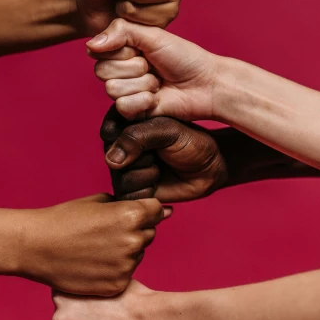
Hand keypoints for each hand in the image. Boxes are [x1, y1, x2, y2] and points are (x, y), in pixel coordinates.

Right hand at [19, 194, 168, 295]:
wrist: (36, 247)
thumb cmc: (65, 219)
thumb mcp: (99, 201)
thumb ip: (129, 205)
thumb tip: (161, 211)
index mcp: (131, 214)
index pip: (157, 210)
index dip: (144, 210)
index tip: (128, 213)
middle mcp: (133, 240)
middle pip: (149, 233)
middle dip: (135, 230)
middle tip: (105, 232)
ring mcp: (126, 265)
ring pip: (138, 254)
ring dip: (125, 250)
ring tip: (96, 248)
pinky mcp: (117, 284)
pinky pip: (126, 273)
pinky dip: (114, 269)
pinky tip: (94, 263)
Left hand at [52, 279, 158, 319]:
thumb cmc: (132, 297)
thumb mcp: (107, 280)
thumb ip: (89, 282)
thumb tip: (86, 279)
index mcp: (63, 296)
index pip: (59, 292)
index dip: (75, 293)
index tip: (88, 296)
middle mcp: (60, 319)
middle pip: (63, 315)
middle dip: (77, 314)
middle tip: (100, 311)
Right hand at [88, 18, 218, 119]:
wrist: (205, 84)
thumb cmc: (184, 57)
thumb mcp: (153, 36)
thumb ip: (121, 31)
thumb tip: (90, 44)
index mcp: (122, 49)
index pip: (98, 50)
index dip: (121, 50)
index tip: (141, 49)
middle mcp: (120, 71)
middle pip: (102, 71)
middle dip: (133, 68)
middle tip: (153, 67)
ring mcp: (126, 92)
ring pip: (112, 89)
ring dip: (142, 84)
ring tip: (158, 82)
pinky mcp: (133, 112)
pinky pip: (122, 106)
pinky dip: (143, 101)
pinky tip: (156, 98)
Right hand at [100, 106, 228, 201]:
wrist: (210, 166)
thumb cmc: (191, 141)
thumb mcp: (167, 131)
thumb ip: (137, 137)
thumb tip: (111, 160)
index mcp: (126, 122)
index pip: (109, 130)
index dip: (128, 137)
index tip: (153, 136)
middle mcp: (120, 146)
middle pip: (112, 158)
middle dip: (142, 159)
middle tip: (159, 153)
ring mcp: (125, 169)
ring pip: (120, 179)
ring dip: (147, 176)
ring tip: (160, 168)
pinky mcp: (132, 190)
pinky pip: (127, 197)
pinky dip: (147, 193)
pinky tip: (160, 183)